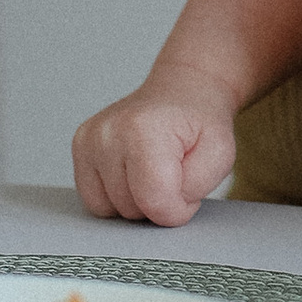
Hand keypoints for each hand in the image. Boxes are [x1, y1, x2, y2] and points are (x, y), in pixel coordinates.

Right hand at [73, 79, 235, 226]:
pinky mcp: (80, 147)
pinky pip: (94, 200)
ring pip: (110, 209)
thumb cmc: (200, 122)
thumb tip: (163, 209)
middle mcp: (108, 132)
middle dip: (158, 202)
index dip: (178, 209)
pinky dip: (116, 196)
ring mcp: (90, 139)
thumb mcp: (221, 154)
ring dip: (136, 201)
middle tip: (172, 173)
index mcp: (143, 129)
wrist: (182, 92)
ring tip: (152, 171)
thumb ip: (197, 186)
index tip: (188, 191)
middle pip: (131, 208)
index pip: (155, 201)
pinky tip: (133, 173)